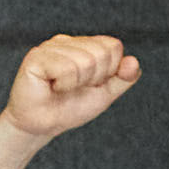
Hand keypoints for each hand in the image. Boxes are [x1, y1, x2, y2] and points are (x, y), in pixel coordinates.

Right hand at [0, 34, 142, 144]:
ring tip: (61, 88)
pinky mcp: (36, 58)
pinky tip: (51, 87)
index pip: (113, 46)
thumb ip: (124, 78)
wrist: (42, 126)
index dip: (108, 70)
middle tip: (73, 88)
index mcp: (83, 45)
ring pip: (85, 61)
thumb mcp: (105, 93)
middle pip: (101, 53)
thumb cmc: (69, 107)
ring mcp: (49, 47)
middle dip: (93, 78)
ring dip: (77, 84)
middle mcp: (66, 41)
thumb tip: (133, 61)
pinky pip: (67, 68)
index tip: (89, 83)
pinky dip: (64, 84)